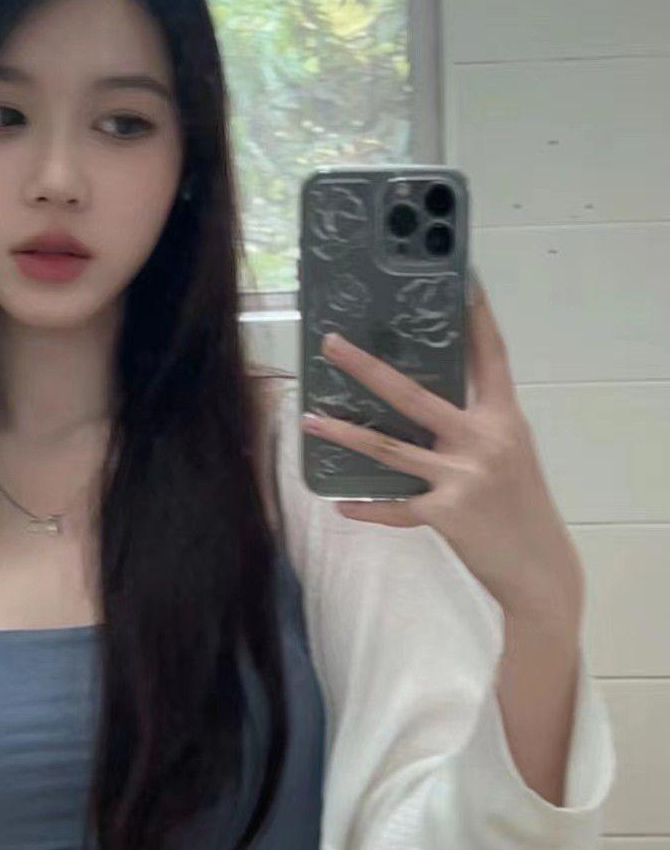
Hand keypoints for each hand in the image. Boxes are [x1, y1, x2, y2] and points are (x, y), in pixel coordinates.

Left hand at [301, 269, 583, 620]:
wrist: (540, 570)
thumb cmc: (520, 508)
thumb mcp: (508, 456)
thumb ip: (473, 428)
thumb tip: (419, 406)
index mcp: (504, 418)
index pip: (491, 356)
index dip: (477, 316)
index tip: (462, 278)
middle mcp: (485, 440)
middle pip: (414, 394)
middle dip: (367, 367)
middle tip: (330, 343)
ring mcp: (464, 476)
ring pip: (389, 447)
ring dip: (344, 434)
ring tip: (308, 420)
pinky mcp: (447, 513)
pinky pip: (395, 506)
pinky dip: (368, 506)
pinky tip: (341, 503)